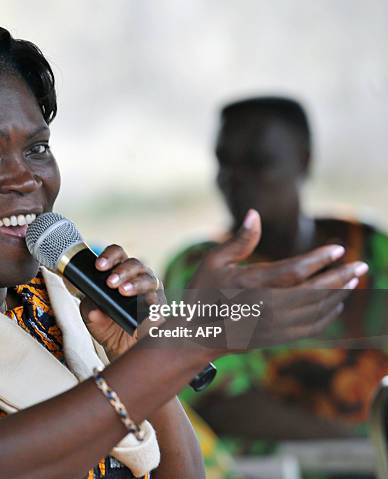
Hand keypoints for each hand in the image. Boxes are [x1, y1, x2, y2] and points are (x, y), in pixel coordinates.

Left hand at [79, 245, 163, 359]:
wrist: (122, 350)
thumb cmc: (107, 326)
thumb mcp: (91, 317)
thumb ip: (89, 309)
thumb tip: (94, 310)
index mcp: (120, 273)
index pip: (118, 254)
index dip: (109, 256)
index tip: (98, 266)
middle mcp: (138, 278)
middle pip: (135, 263)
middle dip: (122, 270)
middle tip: (110, 282)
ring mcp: (152, 292)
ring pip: (149, 278)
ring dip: (136, 283)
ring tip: (123, 291)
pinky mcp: (161, 308)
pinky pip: (160, 300)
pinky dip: (152, 300)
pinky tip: (145, 304)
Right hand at [185, 209, 367, 348]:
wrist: (199, 333)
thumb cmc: (205, 293)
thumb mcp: (214, 262)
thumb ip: (239, 240)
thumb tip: (255, 213)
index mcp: (252, 284)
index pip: (296, 270)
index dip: (320, 259)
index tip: (338, 249)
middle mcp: (266, 306)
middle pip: (314, 291)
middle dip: (340, 277)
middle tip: (361, 266)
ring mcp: (274, 325)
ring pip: (316, 310)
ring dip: (338, 294)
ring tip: (352, 280)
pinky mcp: (277, 338)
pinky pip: (311, 327)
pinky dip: (328, 315)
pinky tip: (336, 304)